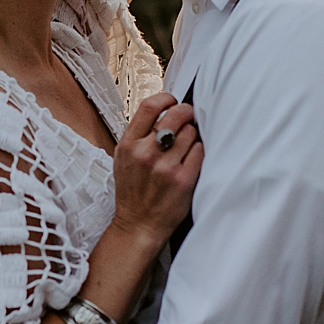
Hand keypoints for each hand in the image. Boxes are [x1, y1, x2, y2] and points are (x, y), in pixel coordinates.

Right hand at [110, 91, 202, 246]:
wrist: (138, 225)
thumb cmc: (132, 191)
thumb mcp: (123, 159)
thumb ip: (139, 135)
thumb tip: (163, 111)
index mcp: (128, 145)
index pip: (149, 106)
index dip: (166, 98)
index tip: (172, 101)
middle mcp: (146, 153)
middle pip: (176, 114)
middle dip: (186, 112)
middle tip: (189, 117)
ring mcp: (165, 167)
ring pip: (191, 132)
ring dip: (193, 135)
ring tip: (186, 145)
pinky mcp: (183, 179)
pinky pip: (200, 151)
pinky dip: (199, 151)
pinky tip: (192, 158)